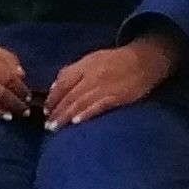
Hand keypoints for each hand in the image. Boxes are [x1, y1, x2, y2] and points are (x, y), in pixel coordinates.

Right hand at [0, 26, 31, 120]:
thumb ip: (6, 58)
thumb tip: (22, 75)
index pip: (6, 76)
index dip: (20, 88)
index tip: (28, 95)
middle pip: (0, 91)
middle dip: (16, 102)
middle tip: (27, 109)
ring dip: (6, 109)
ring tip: (17, 114)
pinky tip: (3, 116)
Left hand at [43, 30, 180, 128]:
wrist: (144, 60)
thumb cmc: (115, 62)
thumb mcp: (91, 60)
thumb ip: (72, 72)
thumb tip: (53, 89)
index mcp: (84, 65)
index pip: (62, 82)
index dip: (52, 98)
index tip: (45, 111)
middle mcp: (92, 75)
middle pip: (70, 95)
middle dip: (57, 111)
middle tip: (47, 126)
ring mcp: (105, 85)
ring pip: (81, 102)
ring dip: (66, 116)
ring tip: (56, 128)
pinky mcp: (118, 95)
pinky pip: (99, 105)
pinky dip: (87, 113)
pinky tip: (77, 122)